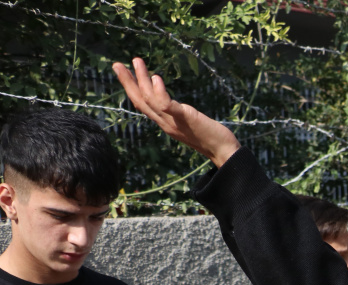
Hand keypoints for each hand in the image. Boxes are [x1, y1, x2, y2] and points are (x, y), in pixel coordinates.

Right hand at [112, 58, 240, 166]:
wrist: (224, 152)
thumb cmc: (210, 136)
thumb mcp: (188, 122)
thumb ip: (177, 113)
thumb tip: (172, 104)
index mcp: (165, 123)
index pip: (143, 105)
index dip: (131, 89)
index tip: (124, 73)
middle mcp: (165, 123)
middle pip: (140, 102)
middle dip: (127, 83)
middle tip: (117, 65)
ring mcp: (174, 122)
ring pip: (150, 100)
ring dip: (141, 80)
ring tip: (136, 62)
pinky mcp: (185, 119)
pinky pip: (167, 106)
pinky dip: (160, 92)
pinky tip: (156, 78)